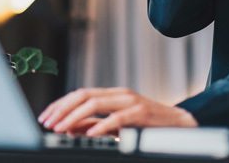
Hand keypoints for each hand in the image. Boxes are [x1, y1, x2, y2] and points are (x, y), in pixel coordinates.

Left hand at [37, 87, 197, 136]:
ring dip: (74, 117)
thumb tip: (70, 128)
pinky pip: (118, 118)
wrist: (183, 125)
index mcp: (112, 95)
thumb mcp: (118, 125)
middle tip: (47, 123)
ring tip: (61, 128)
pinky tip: (90, 135)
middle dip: (62, 109)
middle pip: (83, 95)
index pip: (80, 94)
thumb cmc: (150, 126)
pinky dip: (102, 126)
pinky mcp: (142, 113)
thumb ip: (96, 124)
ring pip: (95, 103)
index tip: (46, 117)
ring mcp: (131, 101)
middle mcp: (119, 94)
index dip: (60, 104)